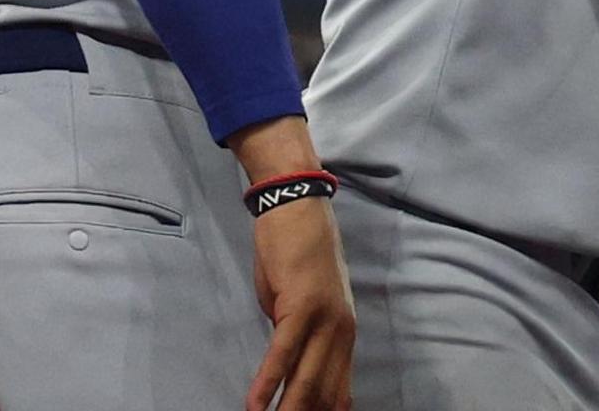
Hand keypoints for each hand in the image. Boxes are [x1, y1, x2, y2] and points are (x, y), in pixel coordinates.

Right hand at [246, 197, 356, 410]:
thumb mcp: (302, 306)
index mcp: (343, 335)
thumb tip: (288, 369)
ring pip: (306, 378)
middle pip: (324, 393)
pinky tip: (255, 405)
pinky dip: (268, 381)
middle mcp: (341, 331)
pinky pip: (284, 351)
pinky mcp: (301, 305)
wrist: (298, 207)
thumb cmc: (294, 257)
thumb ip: (301, 340)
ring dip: (286, 410)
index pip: (338, 392)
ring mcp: (325, 318)